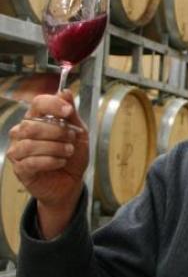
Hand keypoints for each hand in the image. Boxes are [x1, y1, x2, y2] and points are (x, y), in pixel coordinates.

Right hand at [7, 90, 88, 236]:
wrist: (71, 184)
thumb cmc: (72, 158)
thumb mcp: (78, 134)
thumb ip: (72, 114)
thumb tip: (65, 92)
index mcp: (36, 120)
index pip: (37, 104)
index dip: (52, 105)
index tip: (68, 111)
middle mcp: (23, 133)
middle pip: (33, 124)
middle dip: (58, 132)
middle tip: (72, 140)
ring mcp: (19, 151)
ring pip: (31, 143)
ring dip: (55, 147)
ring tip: (68, 152)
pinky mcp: (21, 169)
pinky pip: (31, 161)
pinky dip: (50, 161)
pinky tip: (60, 162)